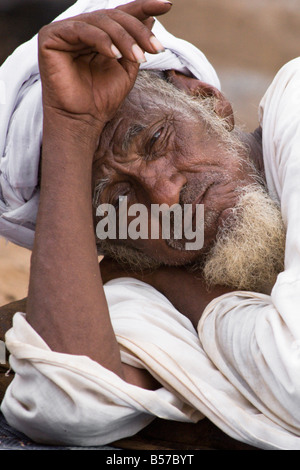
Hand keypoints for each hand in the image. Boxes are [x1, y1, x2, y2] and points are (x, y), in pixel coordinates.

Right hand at [38, 0, 171, 129]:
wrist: (82, 120)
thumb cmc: (102, 98)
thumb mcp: (127, 67)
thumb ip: (136, 43)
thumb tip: (151, 17)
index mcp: (98, 34)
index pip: (122, 14)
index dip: (144, 7)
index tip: (167, 6)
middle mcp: (82, 28)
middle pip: (114, 17)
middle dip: (138, 31)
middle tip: (155, 49)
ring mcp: (65, 31)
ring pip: (101, 21)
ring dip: (124, 38)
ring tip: (137, 57)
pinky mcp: (50, 36)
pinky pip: (81, 29)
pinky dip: (101, 40)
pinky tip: (114, 55)